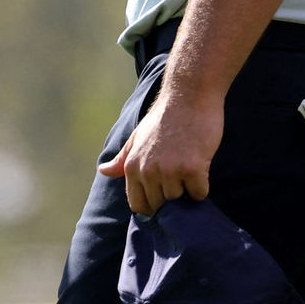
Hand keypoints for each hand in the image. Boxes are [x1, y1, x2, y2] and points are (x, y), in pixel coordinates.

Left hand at [98, 92, 222, 215]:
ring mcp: (170, 171)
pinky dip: (202, 186)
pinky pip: (198, 194)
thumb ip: (122, 158)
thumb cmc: (165, 117)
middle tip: (180, 176)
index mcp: (132, 166)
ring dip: (187, 190)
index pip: (138, 205)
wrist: (188, 96)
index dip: (152, 207)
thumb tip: (103, 171)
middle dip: (170, 197)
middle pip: (160, 205)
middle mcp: (148, 171)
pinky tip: (201, 166)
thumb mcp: (137, 137)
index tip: (162, 200)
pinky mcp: (192, 169)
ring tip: (190, 167)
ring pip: (180, 200)